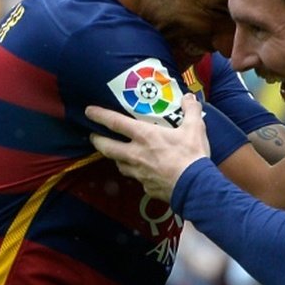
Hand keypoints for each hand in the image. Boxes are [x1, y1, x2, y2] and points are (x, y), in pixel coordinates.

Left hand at [86, 93, 209, 200]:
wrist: (194, 187)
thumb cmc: (191, 155)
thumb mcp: (195, 128)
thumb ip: (190, 111)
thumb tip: (189, 97)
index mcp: (145, 136)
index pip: (116, 123)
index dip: (100, 115)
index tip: (89, 111)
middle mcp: (135, 154)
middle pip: (108, 147)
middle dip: (97, 140)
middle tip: (93, 135)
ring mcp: (138, 172)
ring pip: (119, 164)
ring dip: (115, 157)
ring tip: (117, 153)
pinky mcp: (145, 186)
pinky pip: (136, 178)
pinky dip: (136, 173)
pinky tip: (142, 172)